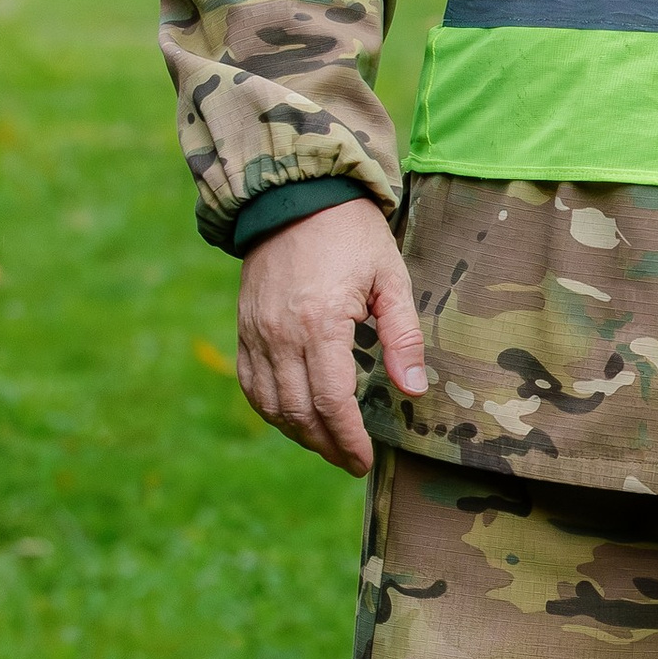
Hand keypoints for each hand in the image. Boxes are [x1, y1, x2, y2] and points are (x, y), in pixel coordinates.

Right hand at [235, 197, 425, 474]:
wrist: (296, 196)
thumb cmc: (352, 236)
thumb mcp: (391, 278)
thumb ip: (403, 337)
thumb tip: (413, 390)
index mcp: (320, 322)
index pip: (331, 401)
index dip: (348, 438)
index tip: (364, 460)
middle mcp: (280, 333)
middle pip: (298, 412)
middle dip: (326, 445)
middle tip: (352, 462)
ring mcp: (256, 331)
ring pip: (270, 404)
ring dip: (298, 433)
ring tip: (329, 446)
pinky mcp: (244, 327)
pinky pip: (250, 383)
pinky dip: (270, 410)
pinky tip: (294, 420)